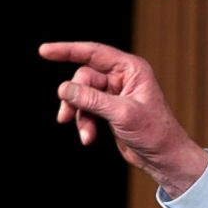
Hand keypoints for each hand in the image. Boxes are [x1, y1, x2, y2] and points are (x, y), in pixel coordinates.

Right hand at [40, 42, 207, 197]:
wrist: (164, 157)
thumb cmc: (154, 132)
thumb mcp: (122, 114)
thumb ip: (92, 100)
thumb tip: (64, 88)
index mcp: (132, 69)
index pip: (94, 53)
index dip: (67, 50)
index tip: (43, 51)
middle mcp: (123, 77)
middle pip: (83, 77)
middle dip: (74, 97)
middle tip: (65, 117)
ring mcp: (115, 93)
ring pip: (81, 95)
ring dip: (79, 115)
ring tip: (86, 134)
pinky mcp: (110, 109)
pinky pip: (86, 109)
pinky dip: (84, 123)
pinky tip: (88, 138)